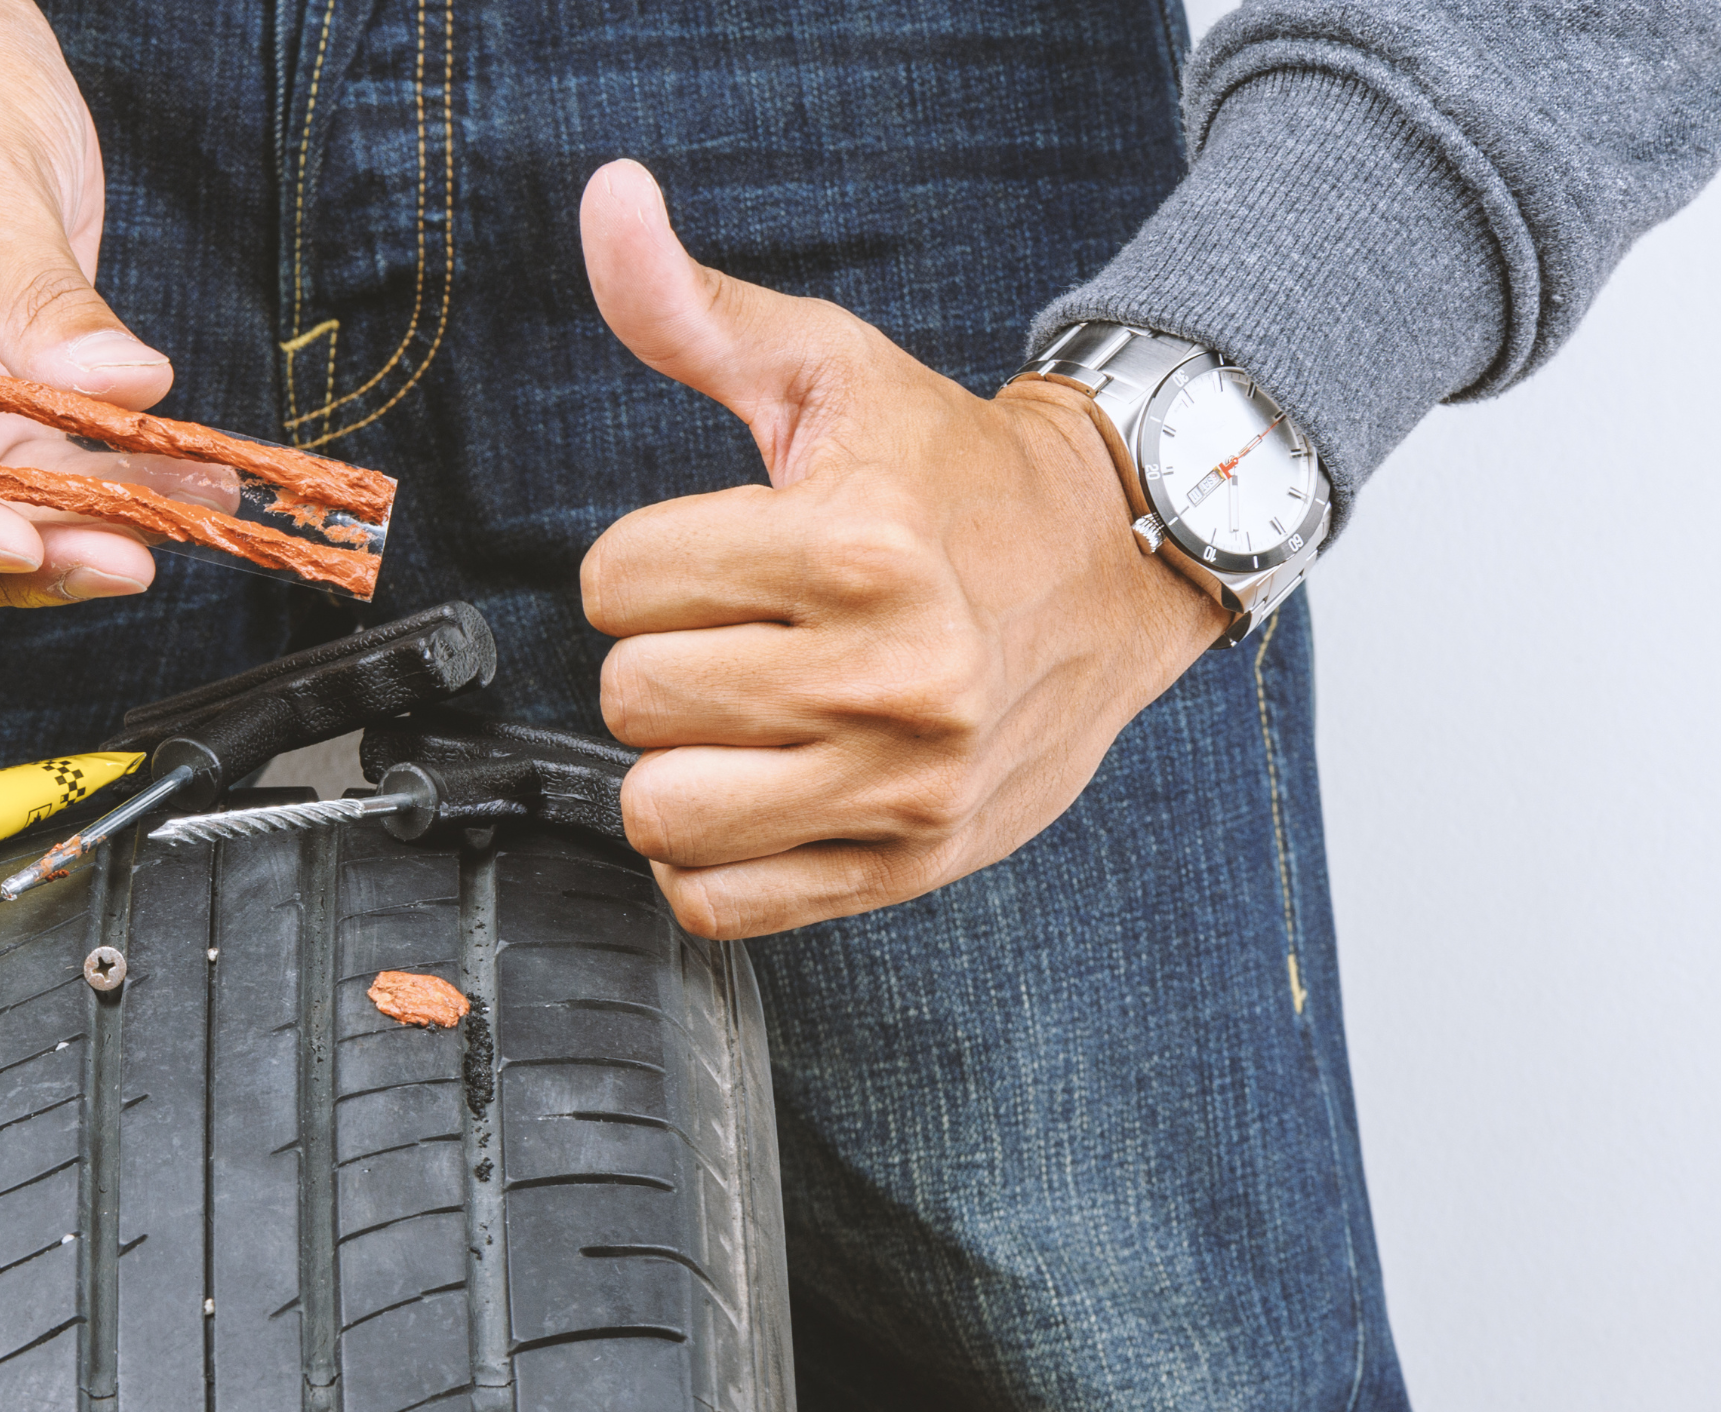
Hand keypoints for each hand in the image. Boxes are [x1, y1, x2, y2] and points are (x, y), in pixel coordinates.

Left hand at [578, 160, 1225, 938]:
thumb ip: (697, 308)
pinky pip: (721, 902)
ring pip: (663, 813)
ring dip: (675, 764)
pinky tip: (750, 794)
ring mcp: (903, 787)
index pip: (615, 585)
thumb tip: (606, 200)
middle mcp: (890, 678)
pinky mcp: (907, 865)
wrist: (1114, 568)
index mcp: (860, 548)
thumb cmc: (951, 475)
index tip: (706, 557)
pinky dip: (708, 860)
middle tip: (731, 635)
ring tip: (736, 720)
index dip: (639, 565)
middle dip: (658, 658)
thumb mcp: (831, 371)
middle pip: (633, 697)